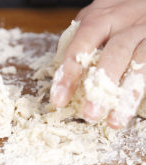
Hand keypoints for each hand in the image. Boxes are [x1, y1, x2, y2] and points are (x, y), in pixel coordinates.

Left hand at [50, 0, 145, 128]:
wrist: (145, 2)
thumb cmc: (115, 16)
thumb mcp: (94, 20)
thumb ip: (77, 42)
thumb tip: (60, 71)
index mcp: (101, 17)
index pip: (81, 46)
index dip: (69, 74)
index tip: (59, 100)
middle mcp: (128, 23)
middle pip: (115, 53)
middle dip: (100, 87)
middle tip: (89, 115)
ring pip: (141, 64)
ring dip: (127, 96)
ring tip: (115, 121)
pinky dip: (145, 90)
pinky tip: (134, 108)